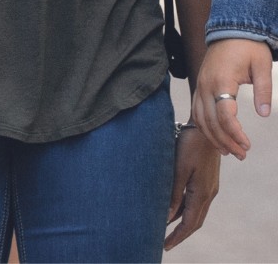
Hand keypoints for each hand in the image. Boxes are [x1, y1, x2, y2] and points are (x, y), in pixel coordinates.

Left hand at [166, 125, 220, 248]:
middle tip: (164, 244)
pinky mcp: (206, 181)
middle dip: (180, 234)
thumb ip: (173, 193)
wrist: (207, 128)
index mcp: (202, 193)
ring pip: (196, 212)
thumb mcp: (178, 168)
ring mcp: (209, 188)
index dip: (177, 236)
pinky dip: (185, 211)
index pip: (189, 223)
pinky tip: (174, 211)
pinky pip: (195, 202)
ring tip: (166, 231)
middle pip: (194, 221)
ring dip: (183, 223)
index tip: (165, 246)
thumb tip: (167, 216)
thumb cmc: (189, 145)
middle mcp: (208, 194)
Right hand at [194, 37, 273, 158]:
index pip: (225, 115)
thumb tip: (264, 113)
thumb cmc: (247, 47)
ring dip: (214, 137)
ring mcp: (200, 86)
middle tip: (241, 154)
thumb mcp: (262, 66)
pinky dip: (204, 127)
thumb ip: (263, 90)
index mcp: (221, 80)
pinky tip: (215, 137)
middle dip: (226, 141)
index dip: (235, 133)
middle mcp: (206, 85)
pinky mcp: (199, 87)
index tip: (247, 145)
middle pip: (211, 121)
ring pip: (200, 119)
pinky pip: (197, 111)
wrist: (229, 31)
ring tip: (229, 151)